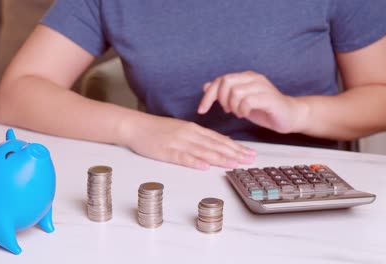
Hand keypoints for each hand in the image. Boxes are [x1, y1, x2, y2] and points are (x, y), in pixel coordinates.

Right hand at [119, 115, 256, 169]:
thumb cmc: (157, 129)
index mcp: (193, 129)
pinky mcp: (165, 151)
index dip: (236, 147)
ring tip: (234, 164)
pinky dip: (194, 161)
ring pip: (202, 151)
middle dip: (234, 153)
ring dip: (219, 158)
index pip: (218, 138)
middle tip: (250, 160)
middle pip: (215, 145)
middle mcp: (188, 134)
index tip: (249, 153)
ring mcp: (177, 142)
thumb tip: (215, 146)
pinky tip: (204, 166)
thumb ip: (197, 137)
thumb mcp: (180, 129)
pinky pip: (181, 157)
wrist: (135, 126)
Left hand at [198, 71, 308, 133]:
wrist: (290, 116)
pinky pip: (247, 101)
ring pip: (235, 92)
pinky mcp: (269, 97)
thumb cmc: (264, 109)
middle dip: (221, 100)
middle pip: (225, 83)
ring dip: (233, 106)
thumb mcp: (240, 101)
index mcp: (245, 77)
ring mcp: (262, 86)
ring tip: (239, 113)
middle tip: (228, 111)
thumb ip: (224, 93)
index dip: (208, 96)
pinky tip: (246, 114)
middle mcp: (253, 78)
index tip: (201, 110)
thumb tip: (206, 86)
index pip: (220, 80)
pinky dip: (242, 110)